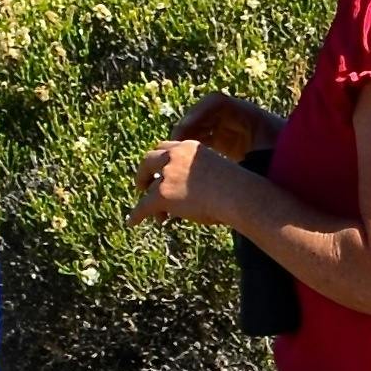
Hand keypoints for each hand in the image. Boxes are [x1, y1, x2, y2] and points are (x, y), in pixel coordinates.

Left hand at [132, 139, 266, 228]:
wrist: (238, 196)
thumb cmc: (237, 189)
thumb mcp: (215, 173)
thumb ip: (198, 176)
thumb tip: (188, 194)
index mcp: (189, 147)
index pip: (166, 149)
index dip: (160, 160)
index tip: (159, 170)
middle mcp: (174, 156)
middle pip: (148, 160)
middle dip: (144, 172)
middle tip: (144, 186)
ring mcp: (167, 175)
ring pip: (150, 187)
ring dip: (151, 200)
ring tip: (157, 215)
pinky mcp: (162, 194)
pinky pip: (143, 206)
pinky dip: (137, 215)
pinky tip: (132, 222)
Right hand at [166, 92, 279, 161]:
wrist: (302, 166)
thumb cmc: (289, 159)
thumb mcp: (270, 158)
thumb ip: (250, 161)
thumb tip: (223, 166)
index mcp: (249, 114)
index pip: (216, 102)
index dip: (197, 112)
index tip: (185, 127)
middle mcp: (238, 118)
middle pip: (204, 114)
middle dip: (187, 127)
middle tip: (173, 145)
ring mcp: (231, 129)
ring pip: (201, 127)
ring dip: (186, 138)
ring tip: (174, 155)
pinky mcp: (227, 143)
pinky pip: (203, 138)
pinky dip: (192, 147)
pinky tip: (183, 161)